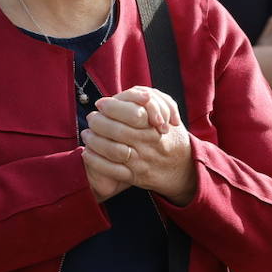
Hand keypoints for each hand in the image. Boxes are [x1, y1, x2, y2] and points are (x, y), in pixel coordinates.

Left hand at [80, 86, 196, 204]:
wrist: (185, 168)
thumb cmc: (170, 136)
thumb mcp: (168, 115)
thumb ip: (152, 102)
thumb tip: (138, 94)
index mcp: (156, 127)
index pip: (134, 114)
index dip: (113, 107)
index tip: (101, 103)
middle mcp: (149, 144)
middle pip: (119, 131)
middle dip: (99, 123)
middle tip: (91, 118)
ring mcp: (143, 161)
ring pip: (114, 151)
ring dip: (95, 142)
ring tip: (87, 134)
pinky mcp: (136, 177)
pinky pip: (113, 171)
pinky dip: (97, 162)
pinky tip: (87, 153)